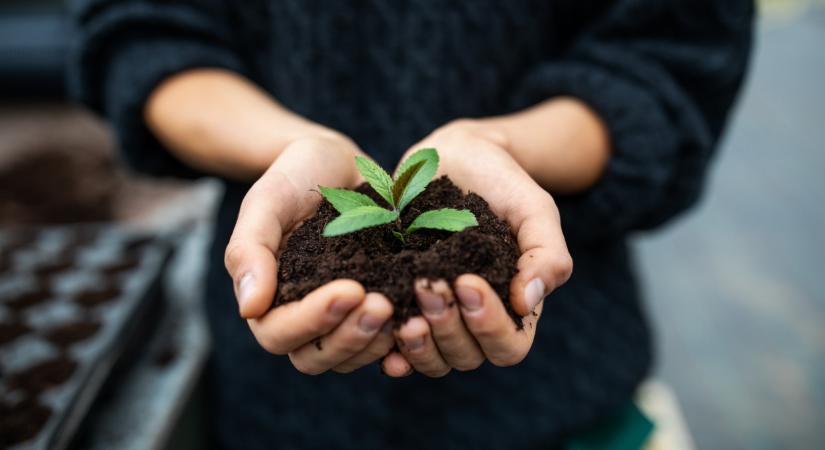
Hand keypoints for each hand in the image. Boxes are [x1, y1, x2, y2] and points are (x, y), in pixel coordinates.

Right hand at [225, 135, 395, 374]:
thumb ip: (249, 250)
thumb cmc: (294, 176)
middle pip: (315, 357)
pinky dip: (400, 341)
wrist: (336, 161)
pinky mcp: (372, 309)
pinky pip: (382, 344)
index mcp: (268, 297)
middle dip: (350, 337)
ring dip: (375, 342)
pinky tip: (422, 320)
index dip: (312, 320)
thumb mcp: (267, 201)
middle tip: (383, 304)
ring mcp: (339, 318)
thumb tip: (249, 309)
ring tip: (404, 311)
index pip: (279, 333)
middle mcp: (301, 316)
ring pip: (350, 356)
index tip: (350, 289)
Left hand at [381, 120, 572, 376]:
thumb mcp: (534, 209)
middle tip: (426, 284)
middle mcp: (474, 321)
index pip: (508, 346)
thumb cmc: (503, 183)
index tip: (467, 281)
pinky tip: (378, 328)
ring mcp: (437, 316)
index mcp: (513, 308)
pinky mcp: (401, 304)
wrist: (457, 156)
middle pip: (465, 357)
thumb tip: (528, 302)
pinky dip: (388, 348)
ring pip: (431, 359)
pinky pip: (394, 345)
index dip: (489, 325)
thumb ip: (546, 253)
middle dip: (447, 326)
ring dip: (417, 343)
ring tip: (402, 312)